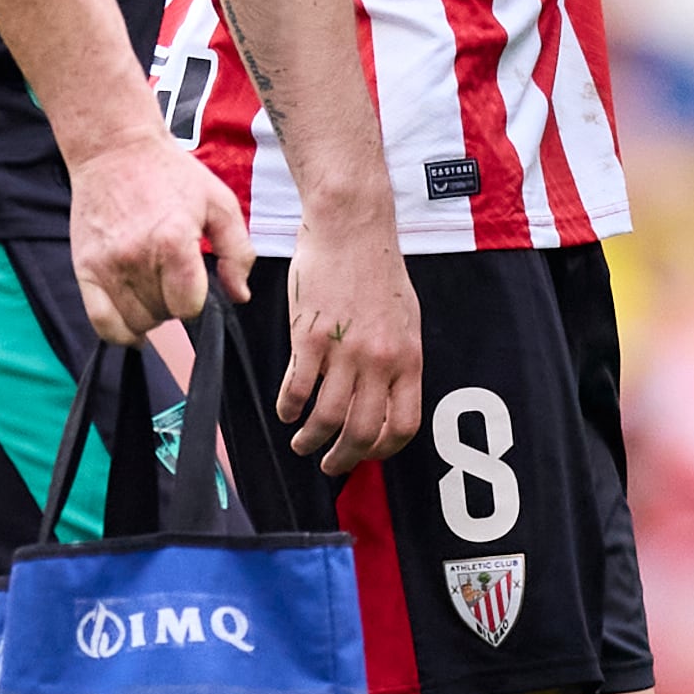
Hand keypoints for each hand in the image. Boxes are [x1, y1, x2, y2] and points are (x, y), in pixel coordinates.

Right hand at [70, 130, 251, 345]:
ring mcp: (106, 265)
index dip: (196, 299)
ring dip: (149, 314)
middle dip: (173, 303)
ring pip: (135, 322)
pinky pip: (101, 322)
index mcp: (173, 241)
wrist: (114, 149)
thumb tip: (239, 296)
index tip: (194, 281)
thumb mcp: (219, 203)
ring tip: (152, 286)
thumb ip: (237, 253)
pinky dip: (119, 331)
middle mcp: (136, 257)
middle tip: (171, 276)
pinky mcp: (84, 268)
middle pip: (162, 315)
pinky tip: (132, 323)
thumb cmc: (171, 174)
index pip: (189, 305)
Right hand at [275, 200, 423, 473]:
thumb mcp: (405, 319)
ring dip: (311, 440)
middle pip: (363, 432)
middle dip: (344, 459)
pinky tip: (286, 412)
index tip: (368, 454)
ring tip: (302, 444)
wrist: (352, 227)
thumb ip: (397, 361)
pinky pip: (297, 389)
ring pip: (326, 418)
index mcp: (408, 358)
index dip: (384, 450)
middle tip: (330, 465)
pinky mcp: (309, 337)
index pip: (402, 425)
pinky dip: (288, 409)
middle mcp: (379, 360)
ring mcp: (343, 350)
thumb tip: (385, 399)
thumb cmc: (378, 269)